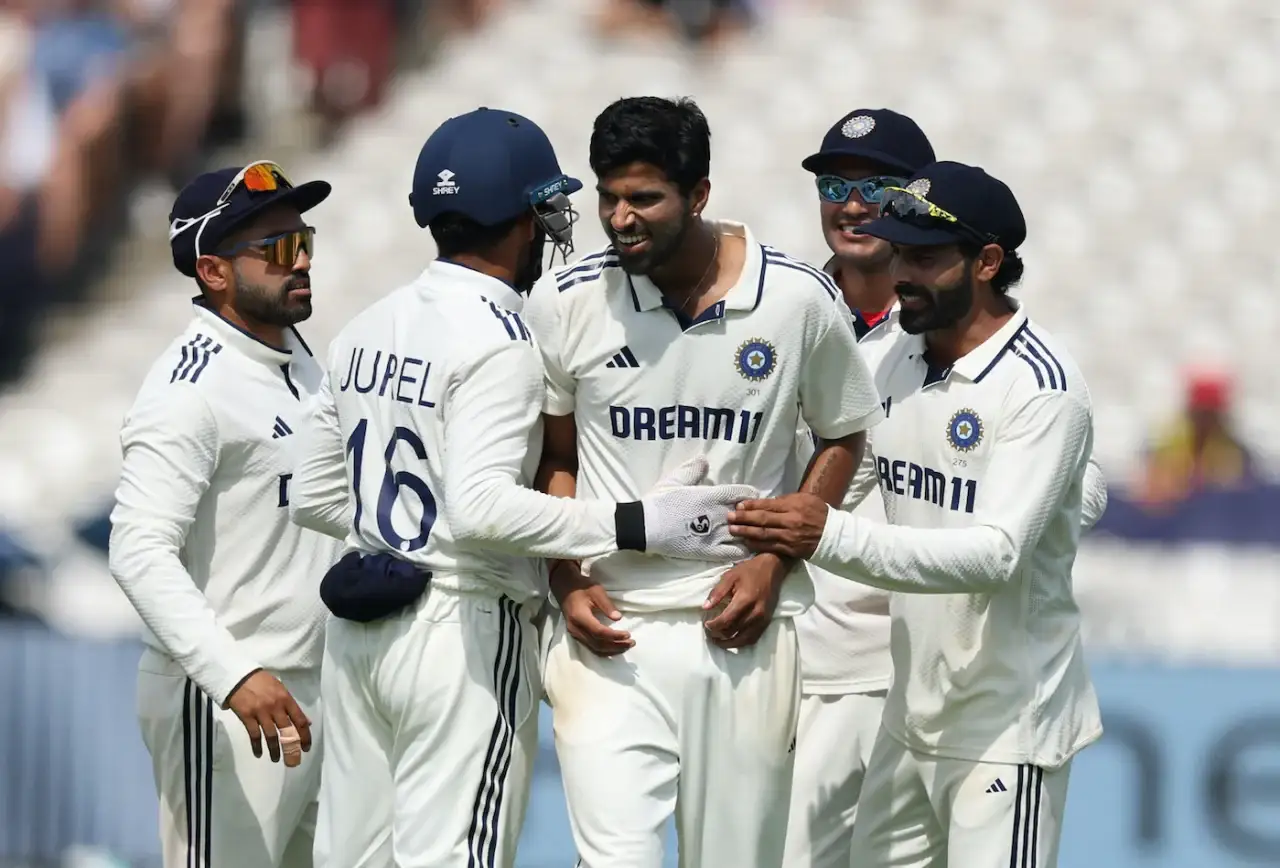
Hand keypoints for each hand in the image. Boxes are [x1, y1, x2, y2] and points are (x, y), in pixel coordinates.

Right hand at [224, 669, 311, 762]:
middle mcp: (275, 707)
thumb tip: (305, 722)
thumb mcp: (280, 689)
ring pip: (271, 736)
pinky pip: (254, 735)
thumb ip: (291, 706)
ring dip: (275, 750)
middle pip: (287, 731)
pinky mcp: (247, 717)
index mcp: (286, 699)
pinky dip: (257, 746)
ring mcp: (261, 713)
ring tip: (277, 759)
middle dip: (292, 747)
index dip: (305, 735)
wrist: (238, 676)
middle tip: (293, 758)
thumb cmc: (261, 681)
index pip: (299, 720)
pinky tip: (259, 753)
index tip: (306, 747)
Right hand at [550, 560, 633, 656]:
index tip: (628, 634)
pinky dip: (604, 650)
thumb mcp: (596, 590)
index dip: (614, 636)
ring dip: (611, 650)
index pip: (598, 632)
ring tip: (626, 646)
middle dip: (616, 645)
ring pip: (594, 648)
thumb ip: (607, 605)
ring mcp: (574, 633)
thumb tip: (618, 618)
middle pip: (597, 644)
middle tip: (631, 642)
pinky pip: (591, 647)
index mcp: (579, 616)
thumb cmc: (582, 587)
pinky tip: (614, 648)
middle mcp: (575, 628)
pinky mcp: (576, 635)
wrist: (565, 587)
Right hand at [640, 456, 760, 560]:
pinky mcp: (709, 551)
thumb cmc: (660, 501)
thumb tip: (705, 459)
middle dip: (752, 513)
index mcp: (711, 496)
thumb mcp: (675, 480)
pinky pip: (734, 552)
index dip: (749, 494)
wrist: (646, 526)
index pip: (741, 493)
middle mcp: (718, 514)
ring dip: (749, 531)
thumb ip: (693, 470)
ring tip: (752, 532)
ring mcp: (715, 534)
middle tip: (755, 514)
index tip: (753, 496)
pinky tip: (746, 548)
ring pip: (743, 533)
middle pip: (746, 513)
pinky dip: (743, 550)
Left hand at [701, 553, 790, 648]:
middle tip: (710, 632)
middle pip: (733, 631)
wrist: (773, 568)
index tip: (706, 624)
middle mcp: (756, 612)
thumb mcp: (730, 576)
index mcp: (745, 599)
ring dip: (729, 643)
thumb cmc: (749, 571)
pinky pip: (754, 639)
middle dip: (718, 634)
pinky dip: (742, 643)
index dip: (713, 626)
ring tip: (718, 641)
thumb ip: (717, 592)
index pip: (726, 620)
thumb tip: (705, 607)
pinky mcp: (767, 622)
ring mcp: (763, 619)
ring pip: (744, 640)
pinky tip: (733, 640)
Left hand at [727, 493, 830, 559]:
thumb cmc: (819, 514)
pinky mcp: (789, 550)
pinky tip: (746, 541)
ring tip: (732, 529)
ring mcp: (789, 537)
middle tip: (729, 517)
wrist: (833, 536)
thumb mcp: (805, 500)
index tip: (738, 506)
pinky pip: (769, 547)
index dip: (751, 506)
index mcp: (794, 506)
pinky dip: (756, 544)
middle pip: (762, 520)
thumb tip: (765, 503)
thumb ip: (786, 501)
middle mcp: (790, 522)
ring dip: (746, 532)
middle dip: (744, 518)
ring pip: (763, 534)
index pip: (768, 506)